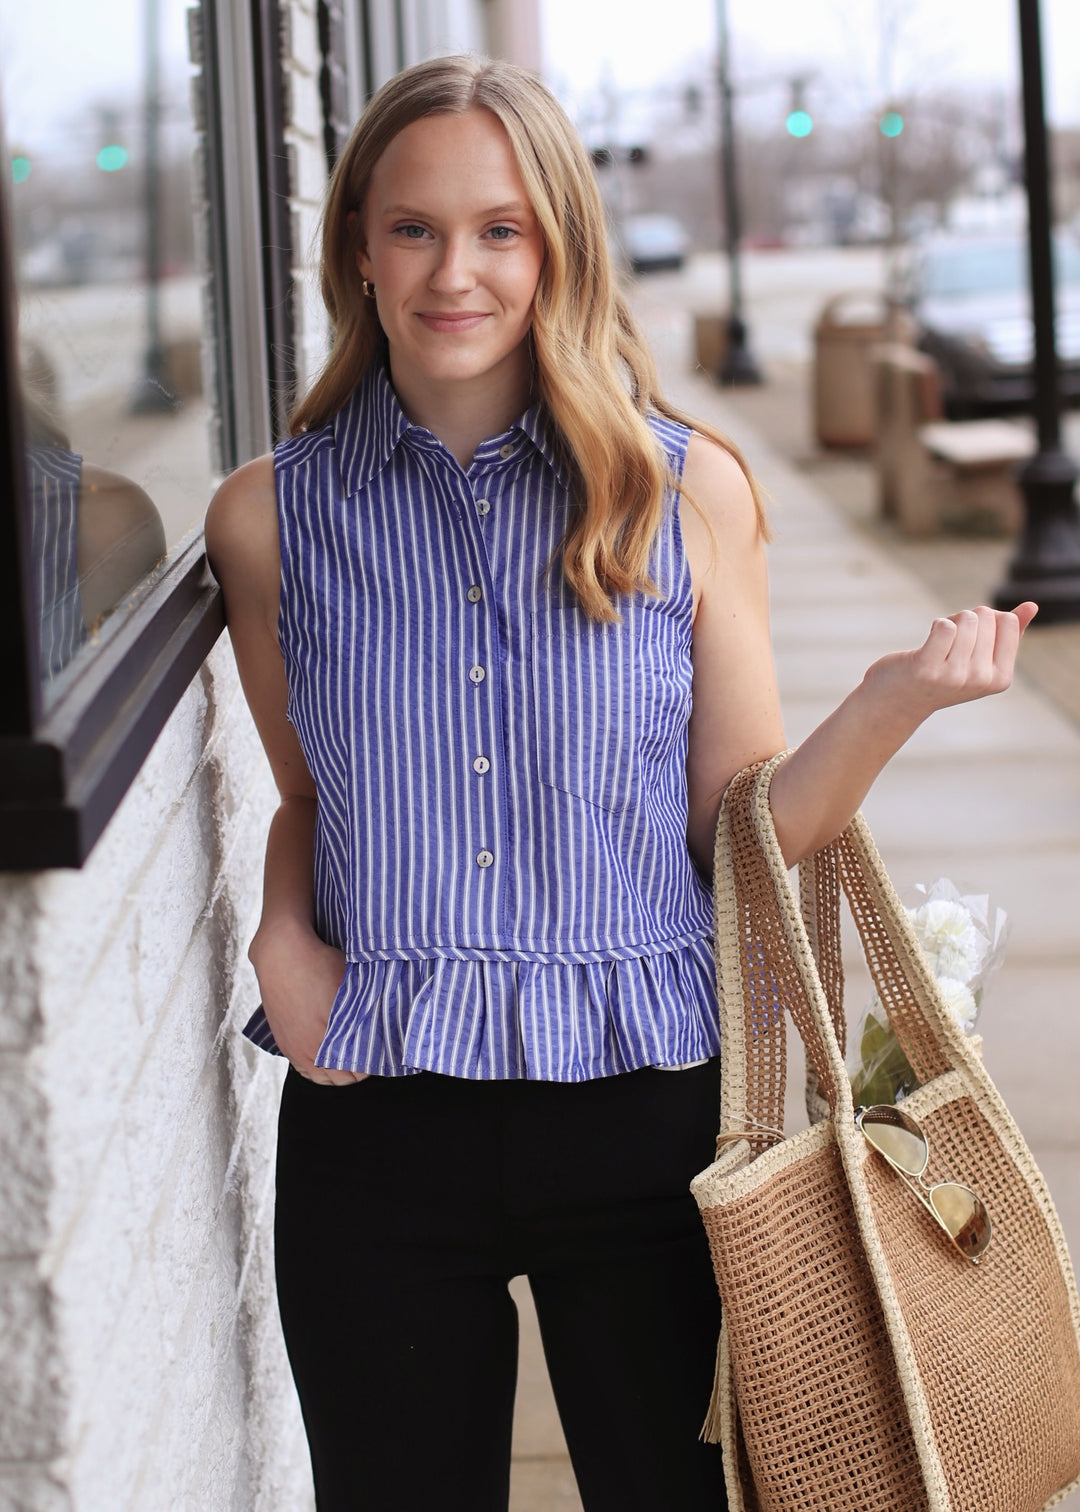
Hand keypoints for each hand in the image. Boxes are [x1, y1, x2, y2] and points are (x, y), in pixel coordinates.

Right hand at [249, 920, 367, 1085]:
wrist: (281, 956)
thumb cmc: (319, 964)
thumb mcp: (351, 984)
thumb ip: (367, 1008)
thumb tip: (385, 1021)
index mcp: (334, 1036)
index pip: (361, 1070)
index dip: (373, 1063)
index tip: (380, 1054)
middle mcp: (314, 1049)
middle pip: (343, 1079)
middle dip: (357, 1071)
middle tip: (367, 1058)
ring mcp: (297, 1049)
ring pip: (323, 1079)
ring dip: (337, 1075)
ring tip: (349, 1062)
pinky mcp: (285, 1045)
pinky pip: (304, 1071)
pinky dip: (318, 1071)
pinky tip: (327, 1062)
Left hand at [862, 602, 1037, 721]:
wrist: (896, 701)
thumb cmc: (939, 673)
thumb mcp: (978, 657)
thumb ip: (1008, 634)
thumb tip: (1032, 606)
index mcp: (1000, 679)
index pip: (1007, 621)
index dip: (985, 620)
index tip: (969, 640)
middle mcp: (981, 680)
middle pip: (985, 616)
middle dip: (964, 619)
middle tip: (947, 644)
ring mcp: (955, 677)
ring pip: (965, 619)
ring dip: (948, 622)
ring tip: (936, 645)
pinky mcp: (928, 669)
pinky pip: (944, 626)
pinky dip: (935, 625)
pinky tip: (926, 646)